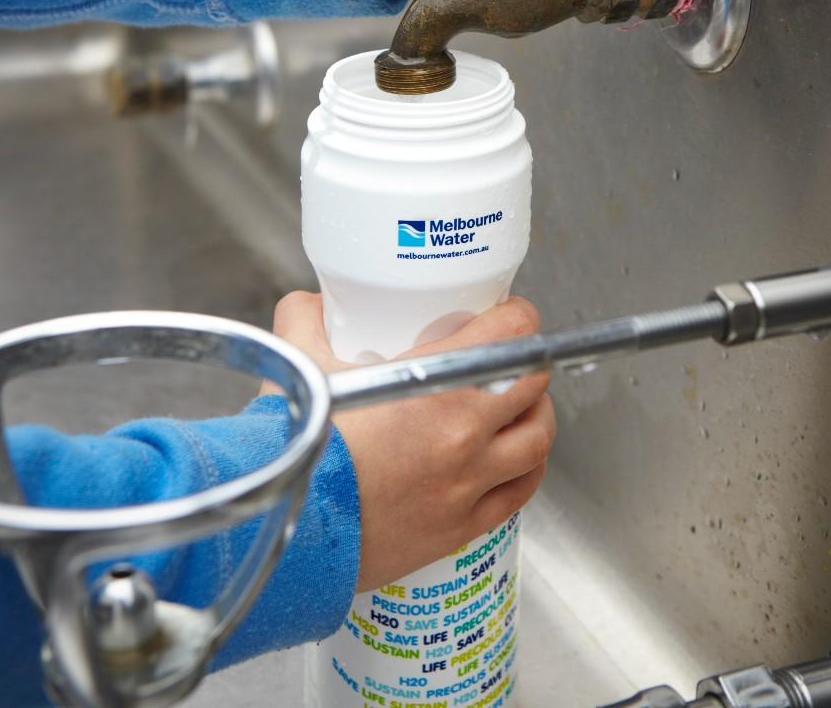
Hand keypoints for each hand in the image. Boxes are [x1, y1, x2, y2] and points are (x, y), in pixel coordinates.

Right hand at [267, 291, 554, 590]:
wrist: (293, 528)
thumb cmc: (300, 448)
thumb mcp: (299, 362)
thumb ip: (306, 318)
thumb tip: (314, 303)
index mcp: (436, 386)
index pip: (514, 335)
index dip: (517, 317)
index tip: (506, 314)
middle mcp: (465, 435)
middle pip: (534, 383)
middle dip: (528, 362)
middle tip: (507, 356)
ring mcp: (469, 483)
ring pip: (538, 439)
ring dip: (534, 415)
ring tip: (515, 406)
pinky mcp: (462, 526)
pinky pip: (521, 492)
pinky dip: (526, 469)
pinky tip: (512, 459)